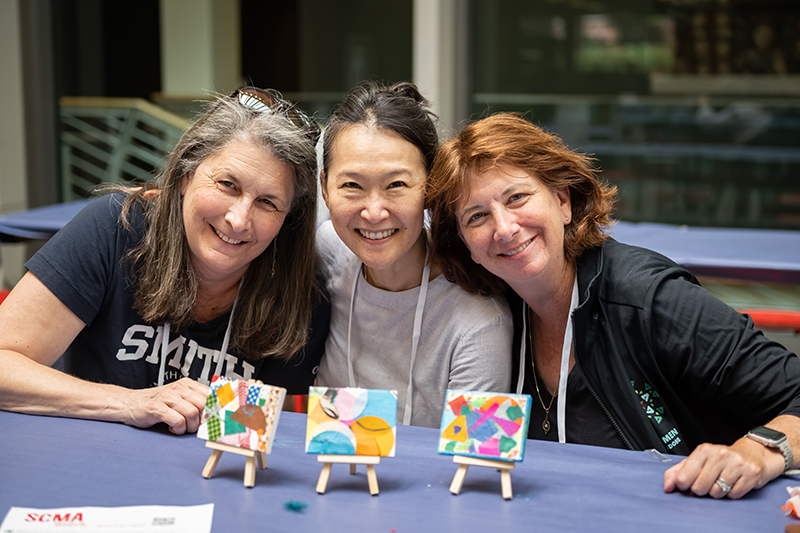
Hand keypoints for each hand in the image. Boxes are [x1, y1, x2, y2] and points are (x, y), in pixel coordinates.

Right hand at [118, 378, 209, 434]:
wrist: (129, 404)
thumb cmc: (157, 404)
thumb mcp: (179, 399)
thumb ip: (196, 402)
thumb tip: (216, 413)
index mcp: (187, 384)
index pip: (211, 394)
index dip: (216, 408)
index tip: (218, 418)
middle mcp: (178, 388)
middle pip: (204, 404)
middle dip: (203, 420)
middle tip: (196, 426)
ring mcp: (167, 397)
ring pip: (192, 413)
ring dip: (190, 426)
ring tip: (181, 427)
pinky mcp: (156, 408)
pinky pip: (178, 421)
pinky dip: (178, 429)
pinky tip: (172, 428)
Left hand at [663, 438, 783, 498]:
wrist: (753, 455)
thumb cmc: (721, 460)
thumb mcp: (698, 460)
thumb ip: (678, 472)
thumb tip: (667, 487)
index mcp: (703, 450)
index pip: (684, 477)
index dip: (684, 485)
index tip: (687, 484)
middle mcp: (720, 454)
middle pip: (700, 487)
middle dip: (702, 489)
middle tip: (709, 482)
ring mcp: (736, 464)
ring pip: (717, 493)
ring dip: (718, 492)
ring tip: (722, 481)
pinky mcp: (751, 474)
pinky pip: (734, 495)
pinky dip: (732, 493)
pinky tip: (734, 483)